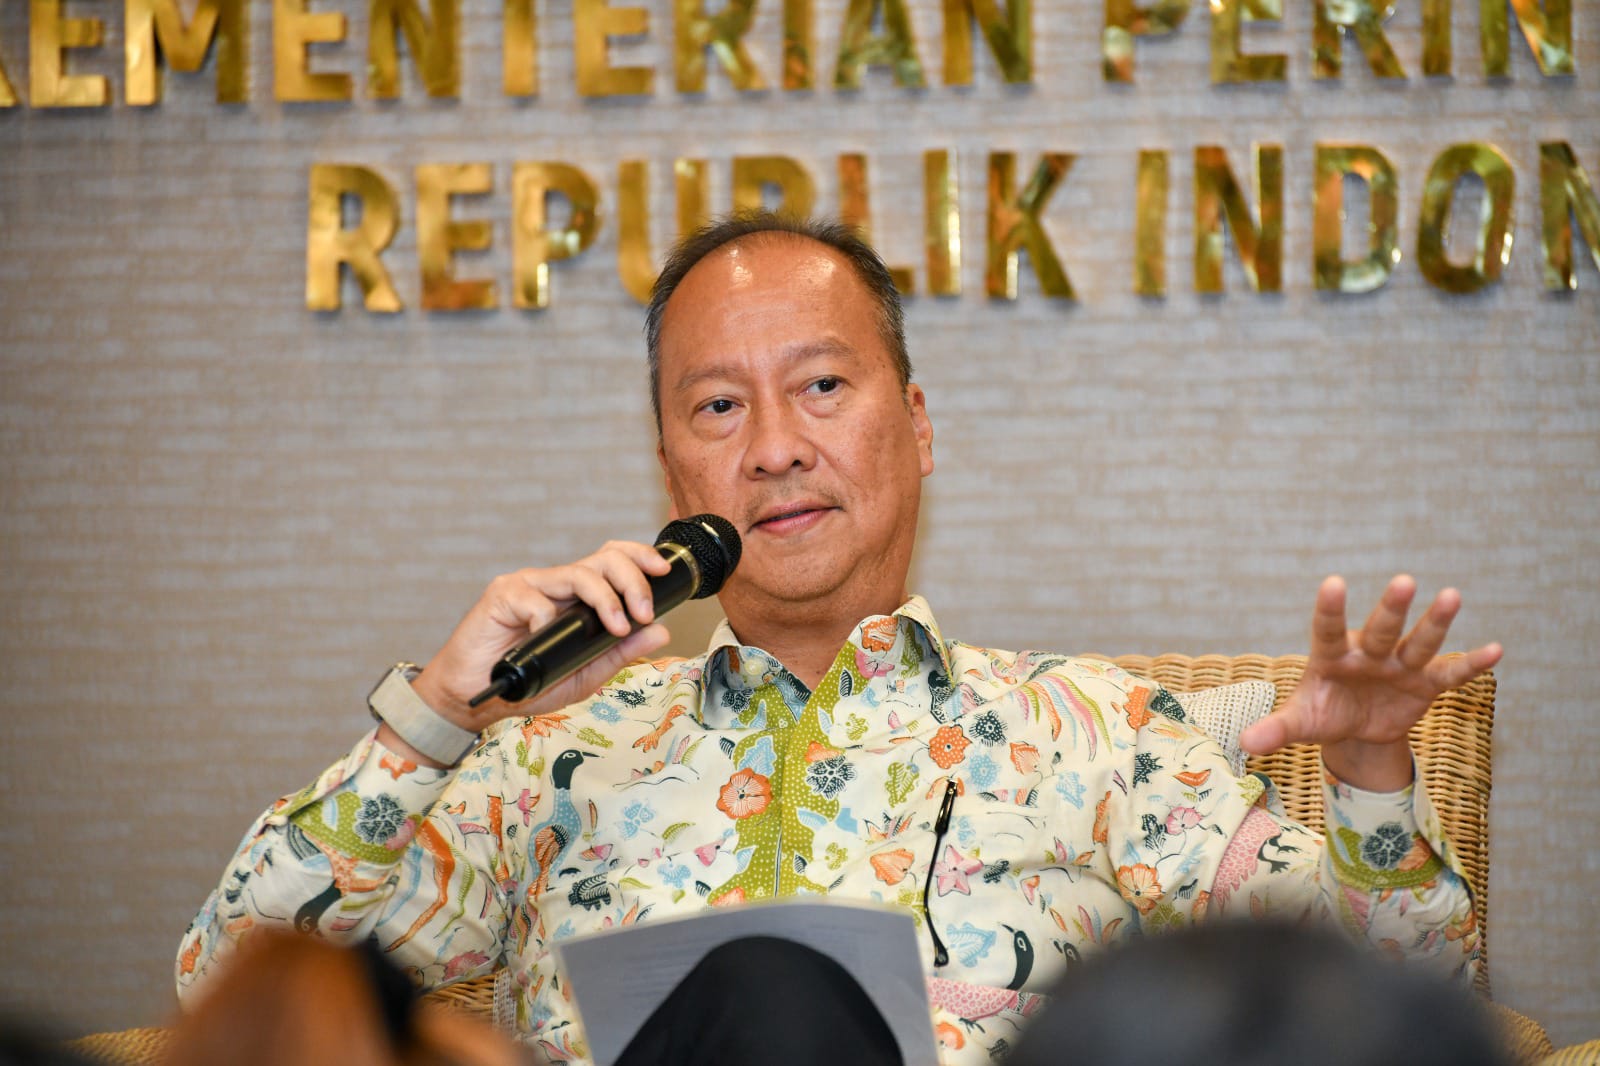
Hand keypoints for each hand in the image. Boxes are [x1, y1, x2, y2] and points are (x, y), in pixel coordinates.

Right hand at [382, 541, 675, 764]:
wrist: (475, 697)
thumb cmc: (527, 683)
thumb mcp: (585, 674)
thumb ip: (620, 653)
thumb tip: (661, 631)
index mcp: (578, 597)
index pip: (613, 561)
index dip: (640, 558)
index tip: (664, 575)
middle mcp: (557, 584)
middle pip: (604, 558)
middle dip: (633, 580)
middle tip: (643, 612)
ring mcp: (530, 586)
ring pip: (578, 573)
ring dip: (606, 598)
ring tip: (616, 626)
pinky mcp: (503, 594)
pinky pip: (537, 600)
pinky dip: (548, 621)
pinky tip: (545, 640)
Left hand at [1238, 575, 1502, 791]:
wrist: (1355, 728)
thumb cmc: (1322, 714)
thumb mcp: (1299, 723)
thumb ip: (1275, 730)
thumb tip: (1245, 744)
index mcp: (1331, 656)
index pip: (1327, 629)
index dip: (1330, 609)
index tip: (1333, 583)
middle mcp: (1368, 653)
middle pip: (1381, 628)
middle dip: (1392, 608)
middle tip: (1403, 581)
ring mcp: (1399, 666)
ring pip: (1418, 641)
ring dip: (1435, 622)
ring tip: (1451, 595)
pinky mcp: (1424, 684)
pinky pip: (1451, 673)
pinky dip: (1472, 665)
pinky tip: (1496, 650)